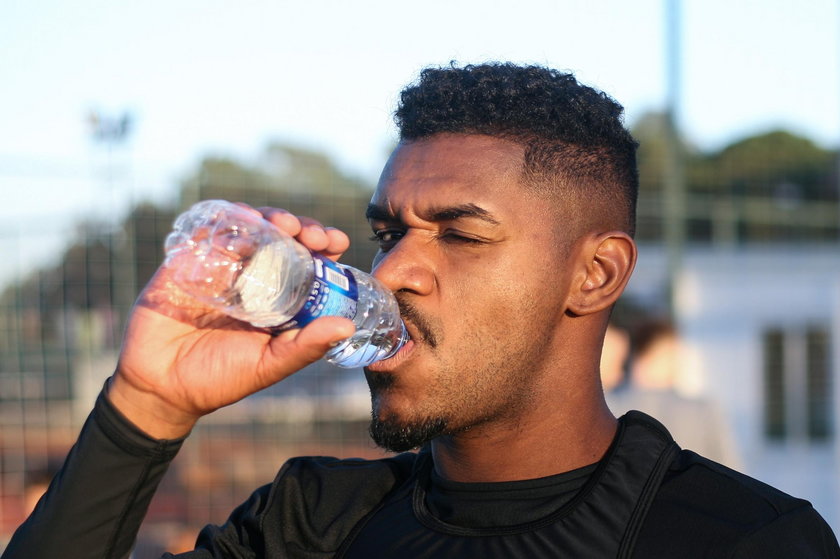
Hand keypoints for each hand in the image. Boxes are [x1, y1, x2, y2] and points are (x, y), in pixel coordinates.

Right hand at [108, 206, 354, 438]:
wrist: (160, 388)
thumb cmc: (219, 380)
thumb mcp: (269, 365)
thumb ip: (305, 347)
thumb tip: (348, 326)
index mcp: (277, 298)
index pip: (307, 261)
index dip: (323, 245)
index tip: (336, 242)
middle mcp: (251, 277)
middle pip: (281, 237)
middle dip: (301, 227)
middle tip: (311, 234)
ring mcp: (219, 267)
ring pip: (248, 227)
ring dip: (268, 218)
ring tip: (282, 225)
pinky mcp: (186, 262)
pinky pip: (206, 231)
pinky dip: (225, 219)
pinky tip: (241, 221)